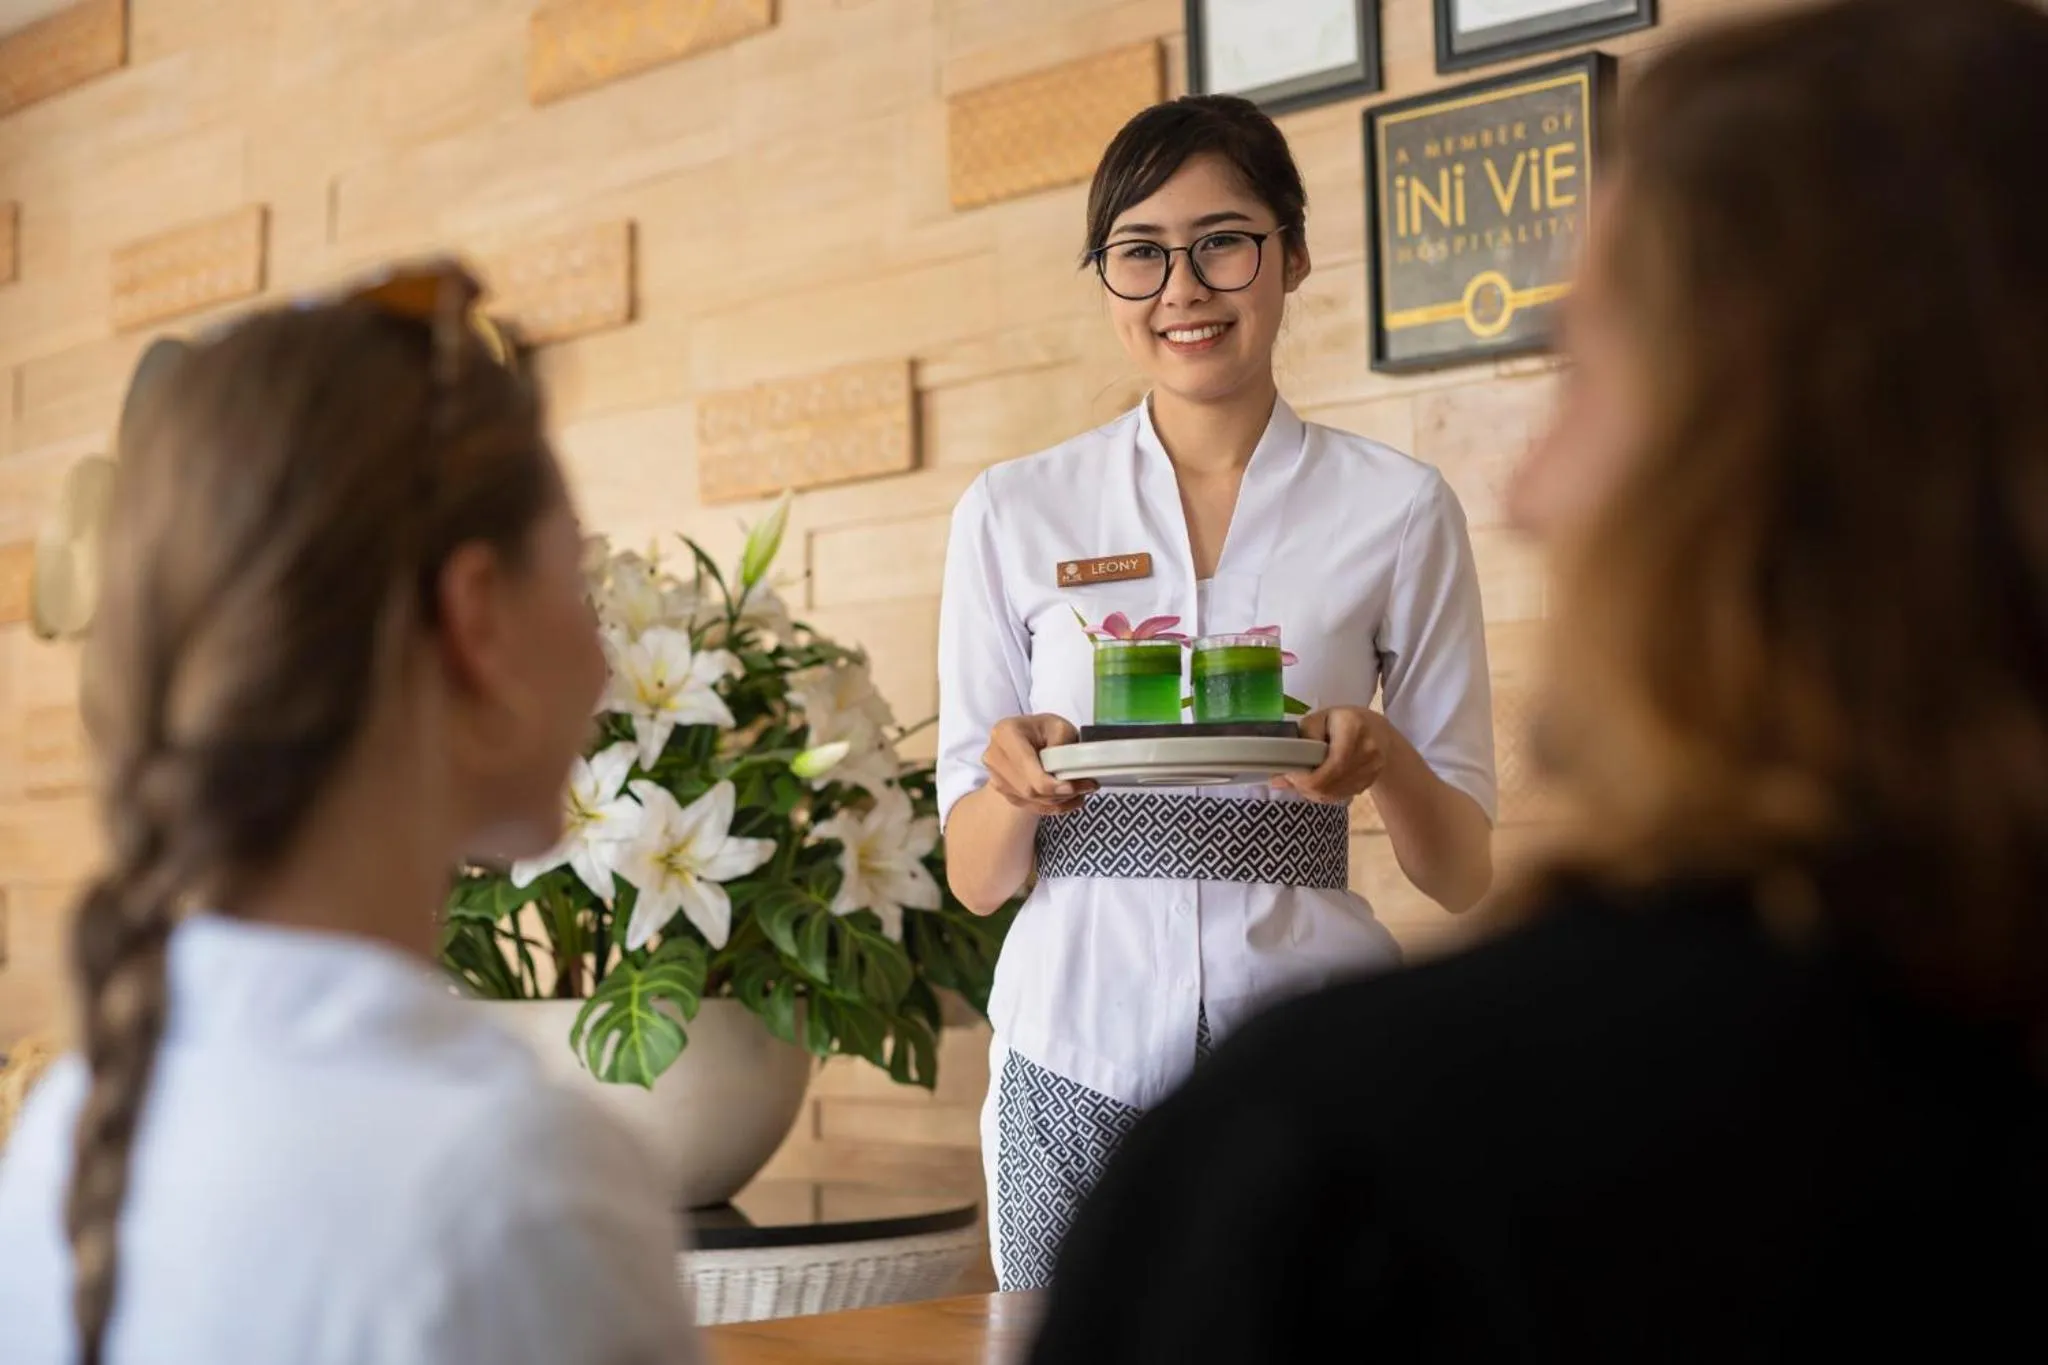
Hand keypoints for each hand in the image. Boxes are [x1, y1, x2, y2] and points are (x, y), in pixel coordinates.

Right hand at [984, 714, 1094, 815]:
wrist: (1028, 738)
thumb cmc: (1045, 729)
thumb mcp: (1059, 726)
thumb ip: (1063, 746)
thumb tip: (1070, 770)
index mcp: (1004, 734)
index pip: (1027, 768)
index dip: (1050, 783)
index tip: (1073, 787)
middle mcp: (994, 756)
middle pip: (1028, 789)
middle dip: (1060, 794)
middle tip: (1087, 788)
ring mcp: (995, 777)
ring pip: (1031, 801)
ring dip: (1059, 801)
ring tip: (1081, 791)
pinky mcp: (1003, 792)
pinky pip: (1030, 807)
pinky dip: (1053, 807)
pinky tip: (1070, 799)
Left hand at [1273, 707, 1389, 803]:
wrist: (1377, 731)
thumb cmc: (1341, 721)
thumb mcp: (1319, 719)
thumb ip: (1300, 741)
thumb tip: (1279, 775)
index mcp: (1353, 729)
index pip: (1330, 766)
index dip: (1306, 778)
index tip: (1289, 774)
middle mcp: (1367, 751)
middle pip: (1329, 785)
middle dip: (1304, 787)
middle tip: (1292, 779)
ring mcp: (1372, 769)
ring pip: (1334, 795)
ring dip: (1313, 793)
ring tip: (1303, 780)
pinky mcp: (1370, 782)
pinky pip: (1341, 796)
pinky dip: (1325, 794)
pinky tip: (1318, 782)